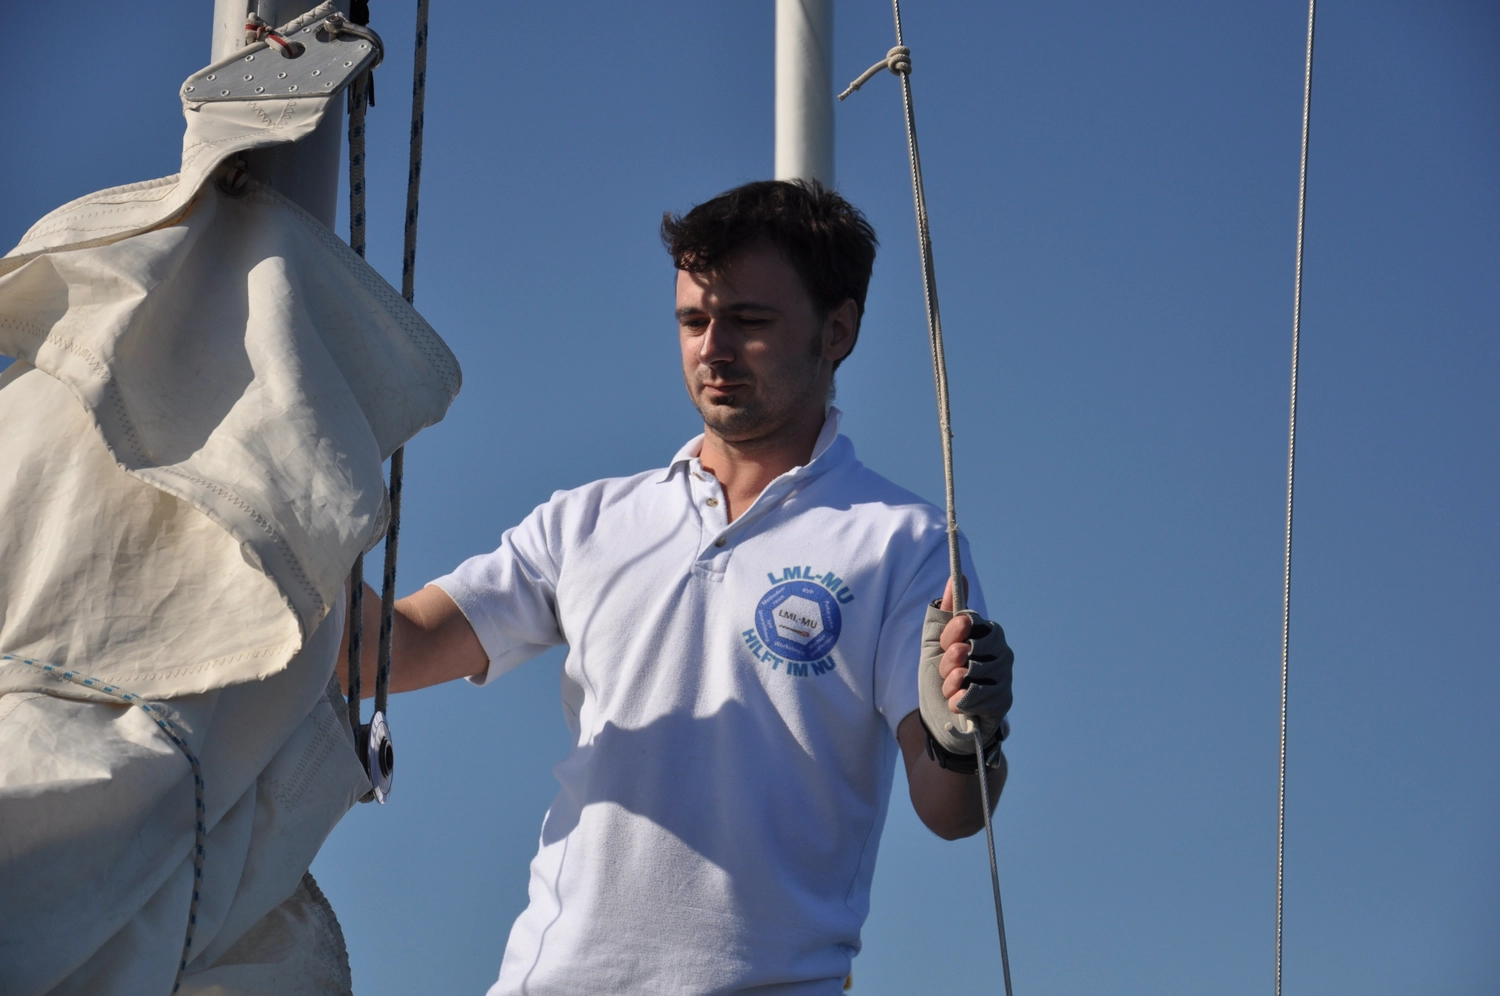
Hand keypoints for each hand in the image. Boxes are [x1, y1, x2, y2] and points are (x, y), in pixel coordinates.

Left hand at [918, 577, 1014, 756]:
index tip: (945, 643)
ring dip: (951, 684)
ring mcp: (1004, 676)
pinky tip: (958, 705)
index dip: (953, 632)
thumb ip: (945, 612)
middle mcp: (1000, 652)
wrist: (942, 723)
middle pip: (971, 645)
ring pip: (972, 670)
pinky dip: (959, 701)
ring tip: (950, 691)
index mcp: (985, 635)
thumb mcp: (933, 645)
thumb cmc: (939, 681)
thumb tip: (957, 577)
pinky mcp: (1003, 701)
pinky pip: (977, 694)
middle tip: (947, 673)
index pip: (971, 620)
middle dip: (949, 661)